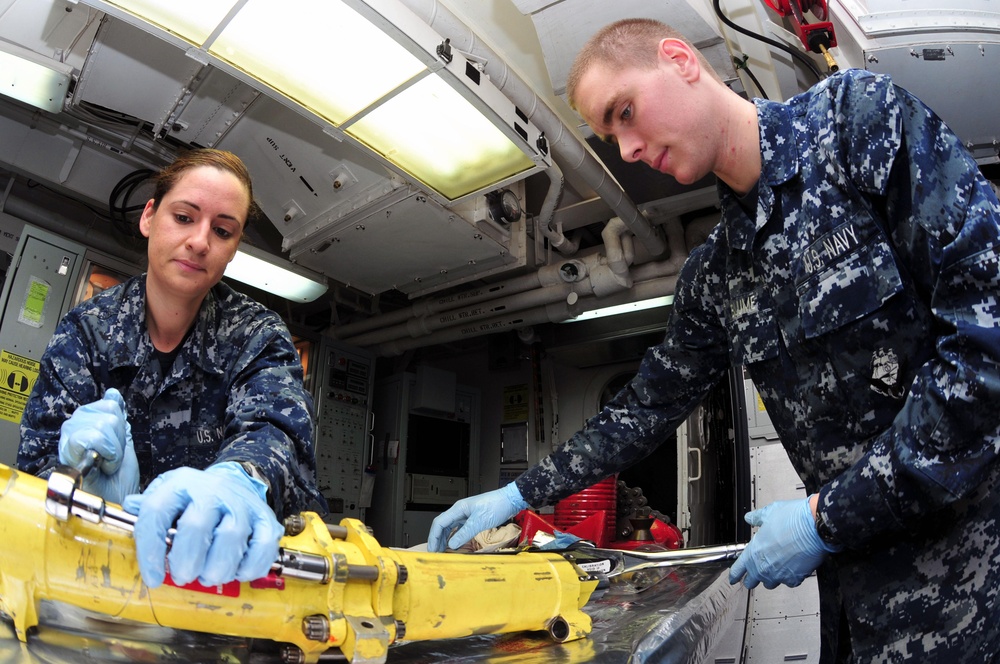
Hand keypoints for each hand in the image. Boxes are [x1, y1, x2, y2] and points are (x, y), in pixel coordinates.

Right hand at [58, 387, 138, 503]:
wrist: (116, 499)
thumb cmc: (118, 478)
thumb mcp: (124, 442)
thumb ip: (117, 418)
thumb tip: (113, 394)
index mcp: (87, 421)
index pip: (110, 405)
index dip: (122, 428)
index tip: (117, 447)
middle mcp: (74, 426)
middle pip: (108, 415)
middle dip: (119, 440)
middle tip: (112, 457)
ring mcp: (68, 438)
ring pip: (102, 426)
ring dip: (113, 450)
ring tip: (107, 463)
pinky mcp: (67, 451)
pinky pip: (91, 438)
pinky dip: (105, 454)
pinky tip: (101, 466)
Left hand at [122, 462, 283, 588]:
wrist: (236, 481)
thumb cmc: (195, 499)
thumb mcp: (167, 495)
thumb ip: (147, 508)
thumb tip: (130, 508)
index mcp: (181, 484)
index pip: (156, 513)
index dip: (150, 550)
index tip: (153, 578)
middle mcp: (212, 490)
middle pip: (196, 528)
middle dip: (186, 563)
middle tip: (183, 576)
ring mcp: (242, 504)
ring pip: (230, 539)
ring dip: (216, 569)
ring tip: (208, 575)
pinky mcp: (266, 519)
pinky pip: (263, 547)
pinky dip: (248, 568)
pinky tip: (236, 571)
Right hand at [427, 482, 528, 551]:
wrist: (510, 500)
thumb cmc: (497, 505)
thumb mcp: (479, 522)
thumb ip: (465, 533)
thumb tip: (452, 544)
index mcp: (458, 509)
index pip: (439, 523)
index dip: (434, 537)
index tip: (432, 549)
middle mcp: (460, 511)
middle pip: (442, 525)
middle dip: (437, 539)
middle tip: (434, 552)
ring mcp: (466, 514)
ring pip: (450, 527)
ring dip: (444, 538)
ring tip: (441, 550)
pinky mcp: (472, 518)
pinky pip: (458, 528)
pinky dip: (454, 536)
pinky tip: (454, 543)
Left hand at [728, 496, 838, 589]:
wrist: (815, 526)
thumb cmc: (793, 518)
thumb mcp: (769, 513)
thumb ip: (756, 518)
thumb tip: (749, 518)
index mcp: (754, 551)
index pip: (738, 569)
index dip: (734, 574)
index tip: (732, 578)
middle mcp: (764, 566)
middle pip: (752, 581)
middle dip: (751, 578)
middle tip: (752, 576)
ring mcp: (779, 575)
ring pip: (770, 583)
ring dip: (770, 577)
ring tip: (774, 567)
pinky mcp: (795, 579)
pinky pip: (788, 582)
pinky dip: (788, 577)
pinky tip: (791, 567)